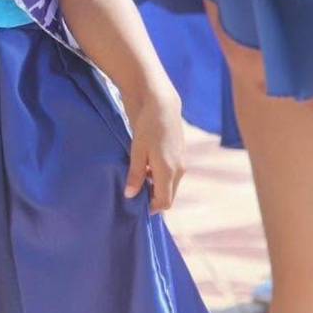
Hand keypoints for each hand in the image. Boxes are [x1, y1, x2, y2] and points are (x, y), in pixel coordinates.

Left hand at [123, 83, 185, 213]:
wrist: (162, 104)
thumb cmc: (147, 126)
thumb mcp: (137, 150)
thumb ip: (135, 174)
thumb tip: (130, 195)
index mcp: (168, 171)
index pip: (164, 202)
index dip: (151, 208)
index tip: (137, 206)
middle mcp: (179, 170)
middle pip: (168, 195)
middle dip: (154, 198)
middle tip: (135, 193)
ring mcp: (181, 161)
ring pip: (170, 184)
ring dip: (156, 186)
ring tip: (139, 178)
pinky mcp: (180, 154)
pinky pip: (172, 173)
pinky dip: (161, 176)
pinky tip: (147, 166)